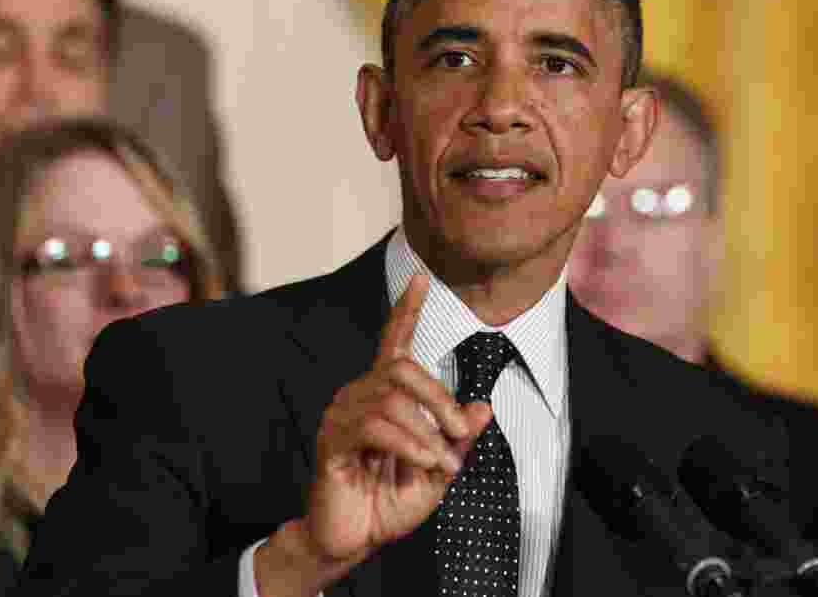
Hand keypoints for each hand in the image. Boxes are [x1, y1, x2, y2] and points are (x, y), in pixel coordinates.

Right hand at [256, 273, 492, 595]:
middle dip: (440, 398)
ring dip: (427, 432)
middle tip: (460, 433)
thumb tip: (484, 407)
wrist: (354, 540)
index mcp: (383, 395)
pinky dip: (408, 444)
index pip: (394, 342)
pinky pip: (375, 426)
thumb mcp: (437, 471)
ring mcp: (341, 415)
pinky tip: (422, 463)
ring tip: (440, 463)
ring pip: (392, 398)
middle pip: (402, 367)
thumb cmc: (389, 503)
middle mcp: (359, 395)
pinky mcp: (333, 440)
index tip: (421, 277)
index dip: (406, 309)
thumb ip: (458, 440)